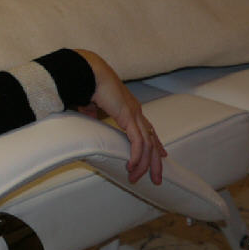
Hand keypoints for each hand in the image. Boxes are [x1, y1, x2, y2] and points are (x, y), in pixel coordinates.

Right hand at [74, 49, 167, 184]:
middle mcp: (136, 111)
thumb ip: (92, 112)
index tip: (161, 155)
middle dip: (156, 161)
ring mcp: (134, 113)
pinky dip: (136, 155)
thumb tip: (89, 116)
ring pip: (147, 144)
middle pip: (152, 140)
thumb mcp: (91, 103)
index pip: (148, 129)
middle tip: (157, 178)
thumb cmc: (87, 82)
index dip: (155, 143)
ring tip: (138, 178)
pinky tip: (132, 166)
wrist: (88, 71)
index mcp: (129, 107)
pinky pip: (137, 141)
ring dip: (145, 164)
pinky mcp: (128, 116)